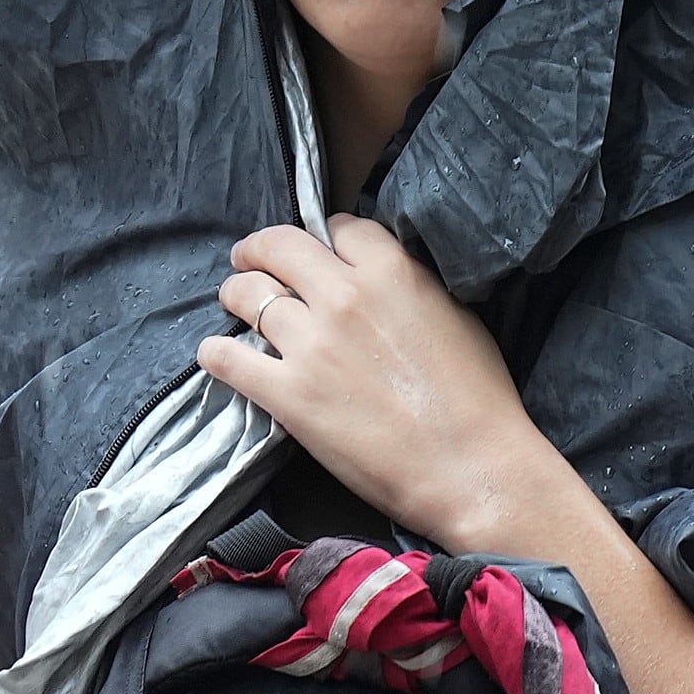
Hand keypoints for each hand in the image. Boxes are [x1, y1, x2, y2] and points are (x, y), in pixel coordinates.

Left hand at [196, 214, 568, 547]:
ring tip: (234, 301)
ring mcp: (310, 345)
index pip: (340, 227)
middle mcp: (343, 296)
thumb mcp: (455, 315)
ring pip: (248, 295)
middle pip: (279, 246)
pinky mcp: (288, 394)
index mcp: (391, 272)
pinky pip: (228, 359)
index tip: (319, 251)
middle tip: (250, 259)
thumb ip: (411, 287)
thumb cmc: (478, 398)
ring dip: (235, 293)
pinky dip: (216, 353)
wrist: (469, 466)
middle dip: (259, 249)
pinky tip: (216, 353)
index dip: (326, 237)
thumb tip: (384, 282)